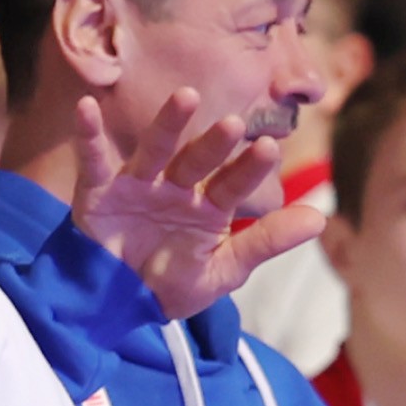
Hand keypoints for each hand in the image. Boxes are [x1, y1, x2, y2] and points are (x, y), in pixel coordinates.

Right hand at [71, 88, 324, 321]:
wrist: (115, 309)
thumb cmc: (171, 286)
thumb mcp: (223, 270)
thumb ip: (266, 241)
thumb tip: (319, 218)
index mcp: (210, 206)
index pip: (234, 183)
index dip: (249, 169)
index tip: (269, 149)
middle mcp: (176, 187)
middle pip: (197, 160)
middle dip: (214, 143)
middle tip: (233, 124)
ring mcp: (138, 185)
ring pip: (155, 149)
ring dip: (169, 123)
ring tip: (186, 96)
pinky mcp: (99, 191)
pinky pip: (94, 160)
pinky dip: (87, 134)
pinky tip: (85, 107)